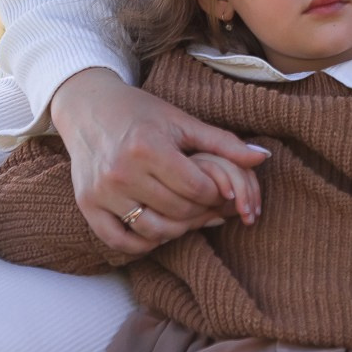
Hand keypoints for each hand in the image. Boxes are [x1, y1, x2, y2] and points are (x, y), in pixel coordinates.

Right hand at [49, 67, 270, 255]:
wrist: (89, 108)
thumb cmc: (141, 112)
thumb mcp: (182, 122)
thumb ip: (223, 142)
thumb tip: (264, 158)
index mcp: (149, 147)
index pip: (196, 188)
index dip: (217, 194)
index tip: (222, 191)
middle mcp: (122, 172)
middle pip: (177, 211)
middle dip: (201, 213)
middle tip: (211, 209)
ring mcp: (102, 192)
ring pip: (152, 230)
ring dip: (177, 231)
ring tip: (188, 219)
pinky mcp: (87, 206)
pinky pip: (120, 241)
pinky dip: (143, 244)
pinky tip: (159, 230)